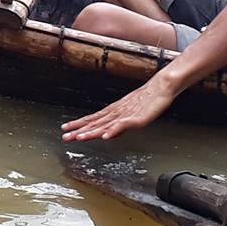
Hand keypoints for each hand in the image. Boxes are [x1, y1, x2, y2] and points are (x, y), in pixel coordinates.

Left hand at [61, 74, 177, 141]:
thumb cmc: (147, 100)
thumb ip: (119, 125)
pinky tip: (106, 136)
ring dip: (92, 132)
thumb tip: (108, 134)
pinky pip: (123, 125)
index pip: (92, 118)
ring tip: (79, 137)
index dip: (78, 124)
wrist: (161, 88)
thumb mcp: (130, 114)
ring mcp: (126, 115)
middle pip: (95, 123)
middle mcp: (116, 113)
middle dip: (79, 130)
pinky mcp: (137, 118)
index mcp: (113, 111)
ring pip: (105, 125)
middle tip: (65, 136)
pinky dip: (114, 130)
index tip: (65, 128)